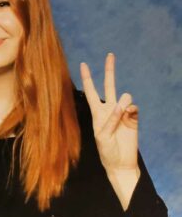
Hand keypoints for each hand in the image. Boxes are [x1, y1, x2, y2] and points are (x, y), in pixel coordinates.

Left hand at [80, 53, 138, 170]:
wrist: (120, 162)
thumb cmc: (106, 150)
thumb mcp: (102, 137)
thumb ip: (110, 121)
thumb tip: (121, 106)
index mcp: (97, 113)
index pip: (90, 92)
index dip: (87, 78)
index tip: (83, 64)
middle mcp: (109, 109)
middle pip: (109, 85)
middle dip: (109, 70)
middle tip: (110, 55)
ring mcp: (122, 112)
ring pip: (124, 96)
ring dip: (122, 104)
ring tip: (120, 117)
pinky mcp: (133, 117)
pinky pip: (133, 107)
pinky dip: (130, 111)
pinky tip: (128, 118)